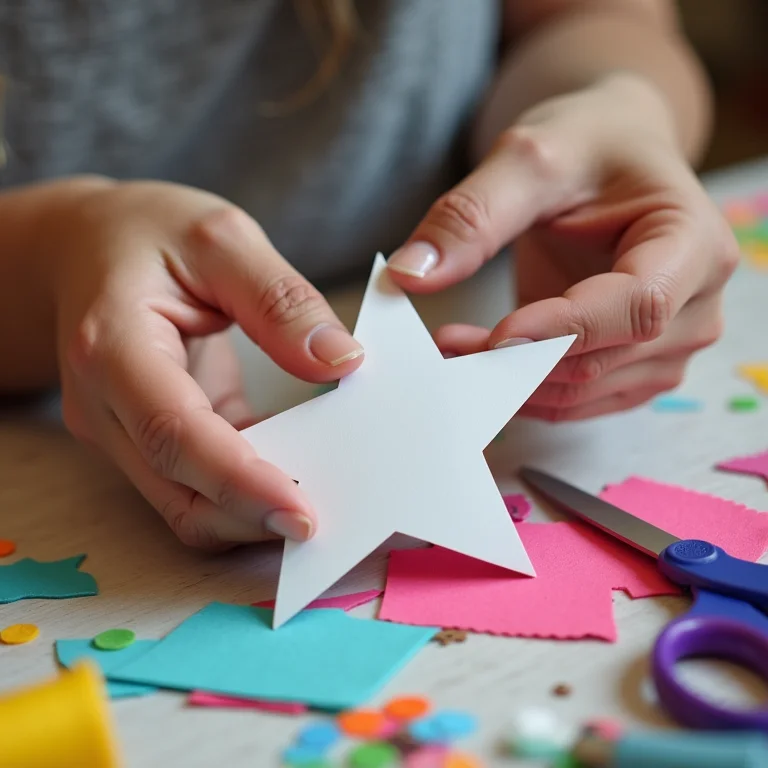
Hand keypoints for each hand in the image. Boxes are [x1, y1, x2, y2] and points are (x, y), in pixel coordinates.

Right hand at [45, 180, 363, 546]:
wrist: (84, 248)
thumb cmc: (145, 234)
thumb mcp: (221, 238)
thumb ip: (281, 300)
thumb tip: (341, 362)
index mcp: (113, 346)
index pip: (173, 433)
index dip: (238, 481)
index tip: (302, 512)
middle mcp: (104, 405)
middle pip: (178, 491)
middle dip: (252, 516)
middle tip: (325, 521)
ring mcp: (120, 432)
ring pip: (186, 506)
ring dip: (251, 514)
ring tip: (318, 502)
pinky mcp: (147, 441)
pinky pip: (197, 487)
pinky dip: (245, 493)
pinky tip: (293, 477)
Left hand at [387, 74, 738, 419]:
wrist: (608, 161)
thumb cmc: (584, 147)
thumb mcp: (527, 158)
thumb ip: (472, 215)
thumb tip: (411, 275)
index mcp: (693, 240)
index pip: (639, 304)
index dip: (566, 328)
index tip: (495, 336)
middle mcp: (696, 304)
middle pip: (605, 357)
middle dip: (517, 360)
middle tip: (444, 345)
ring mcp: (669, 346)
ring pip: (584, 390)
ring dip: (510, 382)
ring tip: (453, 350)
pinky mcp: (633, 368)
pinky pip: (575, 402)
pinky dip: (522, 393)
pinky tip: (482, 364)